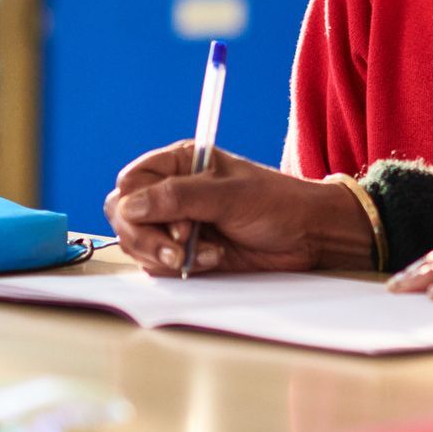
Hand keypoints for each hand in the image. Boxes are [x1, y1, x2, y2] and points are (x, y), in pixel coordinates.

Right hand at [102, 142, 373, 275]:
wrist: (308, 235)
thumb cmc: (277, 202)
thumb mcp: (230, 195)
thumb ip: (178, 198)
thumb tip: (129, 206)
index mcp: (178, 163)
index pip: (130, 183)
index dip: (139, 206)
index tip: (175, 222)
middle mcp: (171, 192)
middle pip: (124, 217)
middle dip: (147, 238)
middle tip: (180, 248)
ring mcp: (175, 224)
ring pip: (137, 245)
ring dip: (166, 256)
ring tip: (208, 253)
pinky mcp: (185, 251)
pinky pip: (159, 266)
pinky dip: (180, 268)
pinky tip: (214, 259)